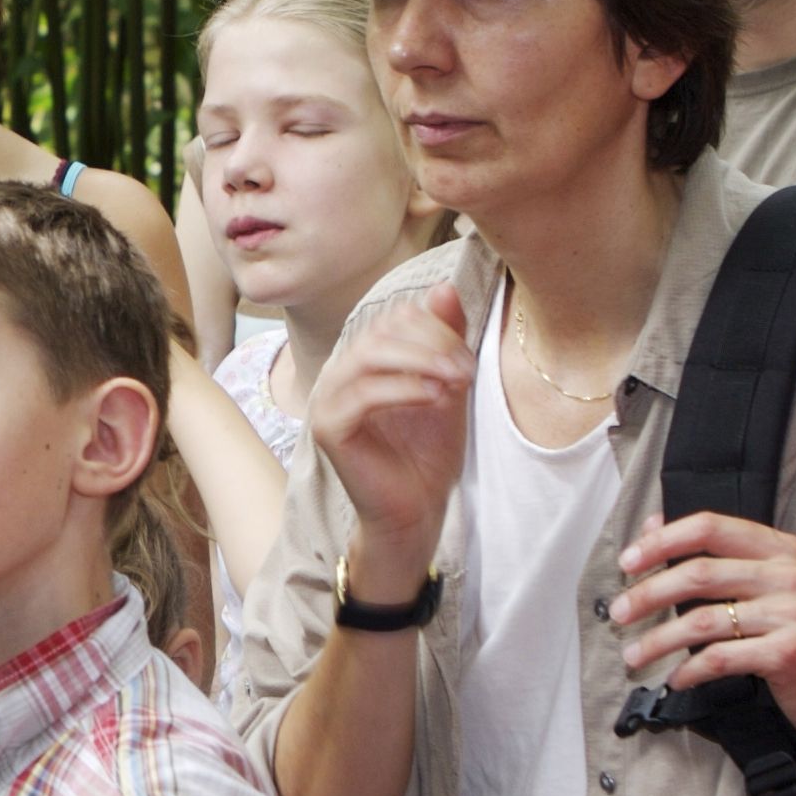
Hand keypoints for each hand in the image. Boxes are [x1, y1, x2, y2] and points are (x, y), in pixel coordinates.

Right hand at [311, 287, 473, 602]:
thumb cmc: (428, 452)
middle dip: (431, 345)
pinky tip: (435, 399)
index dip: (435, 329)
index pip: (395, 319)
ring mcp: (327, 399)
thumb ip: (444, 338)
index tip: (468, 358)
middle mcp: (339, 374)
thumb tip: (444, 286)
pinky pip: (364, 395)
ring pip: (370, 357)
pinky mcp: (328, 427)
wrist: (417, 510)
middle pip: (381, 332)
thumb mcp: (446, 385)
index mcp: (363, 359)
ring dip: (420, 363)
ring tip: (456, 382)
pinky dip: (404, 390)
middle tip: (466, 370)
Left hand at [617, 512, 795, 751]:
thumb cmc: (789, 637)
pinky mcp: (787, 651)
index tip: (626, 563)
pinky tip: (674, 679)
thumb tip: (652, 526)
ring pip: (702, 620)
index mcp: (780, 548)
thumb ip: (711, 557)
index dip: (661, 541)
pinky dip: (689, 670)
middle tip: (618, 614)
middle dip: (648, 595)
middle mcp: (789, 574)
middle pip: (698, 573)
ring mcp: (792, 612)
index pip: (709, 526)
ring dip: (658, 640)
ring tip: (633, 655)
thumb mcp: (759, 587)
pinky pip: (720, 657)